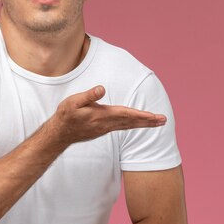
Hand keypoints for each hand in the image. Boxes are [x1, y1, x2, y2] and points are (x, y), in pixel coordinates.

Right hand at [51, 85, 166, 144]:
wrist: (59, 134)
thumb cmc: (66, 116)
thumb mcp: (73, 102)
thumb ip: (88, 96)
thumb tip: (102, 88)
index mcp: (102, 115)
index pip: (125, 115)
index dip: (140, 115)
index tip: (153, 116)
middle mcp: (107, 124)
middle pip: (131, 122)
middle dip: (148, 121)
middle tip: (164, 120)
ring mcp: (106, 128)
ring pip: (129, 126)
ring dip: (144, 124)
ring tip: (157, 122)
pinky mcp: (104, 129)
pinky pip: (123, 127)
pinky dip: (134, 125)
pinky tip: (139, 123)